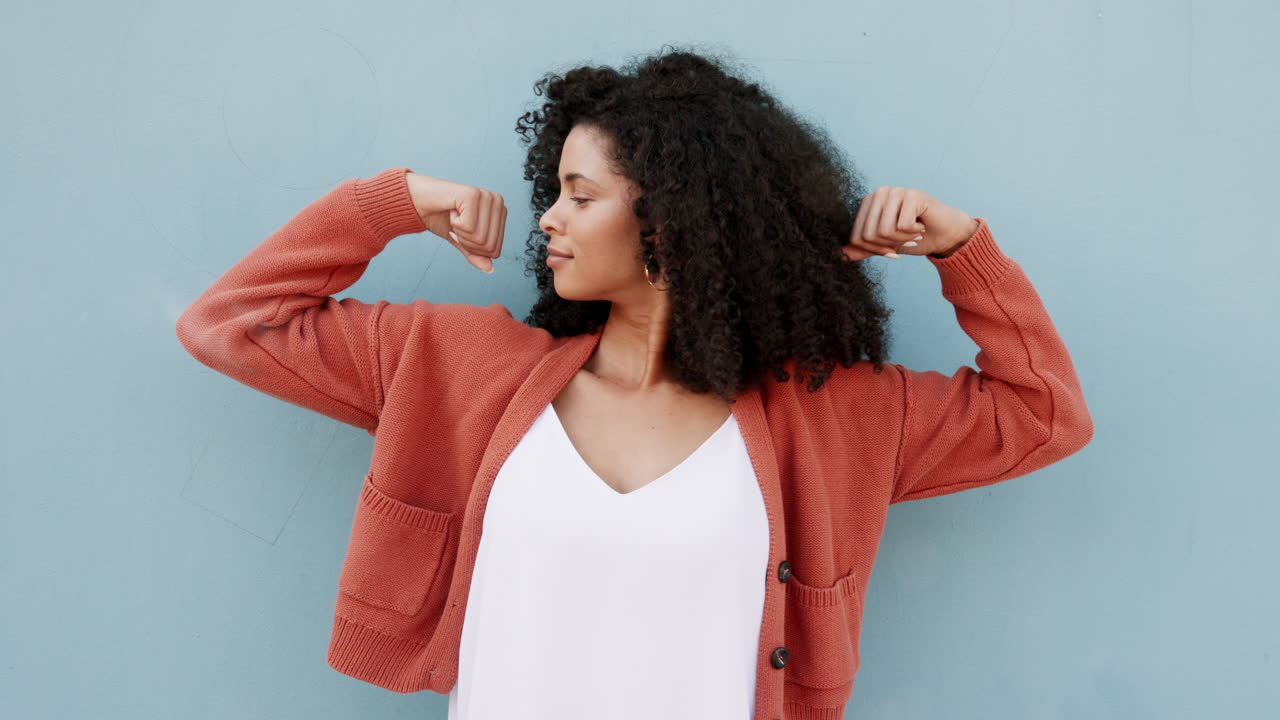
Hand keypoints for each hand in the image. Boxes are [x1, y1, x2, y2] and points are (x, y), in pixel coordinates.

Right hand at [405, 171, 506, 272]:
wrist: (418, 201)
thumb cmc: (441, 217)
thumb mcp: (461, 239)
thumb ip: (476, 253)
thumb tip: (490, 269)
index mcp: (501, 212)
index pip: (495, 251)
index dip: (474, 249)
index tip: (462, 232)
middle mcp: (498, 202)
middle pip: (489, 246)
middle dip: (466, 242)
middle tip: (456, 223)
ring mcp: (487, 196)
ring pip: (480, 238)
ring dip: (460, 232)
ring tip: (454, 216)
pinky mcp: (472, 194)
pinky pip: (469, 226)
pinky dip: (454, 223)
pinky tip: (451, 209)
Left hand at [841, 186, 976, 260]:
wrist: (945, 235)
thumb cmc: (915, 239)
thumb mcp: (885, 246)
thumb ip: (864, 248)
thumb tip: (841, 255)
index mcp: (868, 204)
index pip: (856, 236)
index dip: (873, 251)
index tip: (891, 252)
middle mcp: (879, 194)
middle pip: (868, 235)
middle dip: (887, 247)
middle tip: (904, 244)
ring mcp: (895, 191)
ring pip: (884, 230)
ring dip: (902, 240)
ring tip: (913, 235)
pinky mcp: (912, 194)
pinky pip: (902, 225)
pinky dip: (913, 234)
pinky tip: (921, 227)